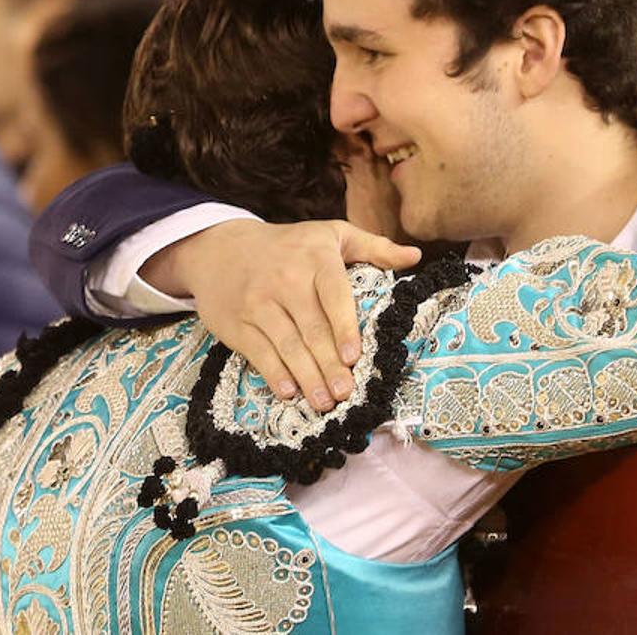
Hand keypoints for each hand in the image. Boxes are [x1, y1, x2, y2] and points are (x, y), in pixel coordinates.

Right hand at [143, 219, 420, 409]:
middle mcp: (285, 280)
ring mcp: (258, 303)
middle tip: (346, 393)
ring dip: (306, 376)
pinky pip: (258, 352)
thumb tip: (415, 258)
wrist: (221, 248)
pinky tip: (290, 392)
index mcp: (315, 258)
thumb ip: (374, 247)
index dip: (343, 327)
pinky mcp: (236, 323)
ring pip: (286, 344)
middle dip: (329, 364)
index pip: (333, 295)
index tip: (354, 356)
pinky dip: (274, 374)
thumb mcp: (332, 235)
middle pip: (311, 328)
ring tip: (324, 402)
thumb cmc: (290, 245)